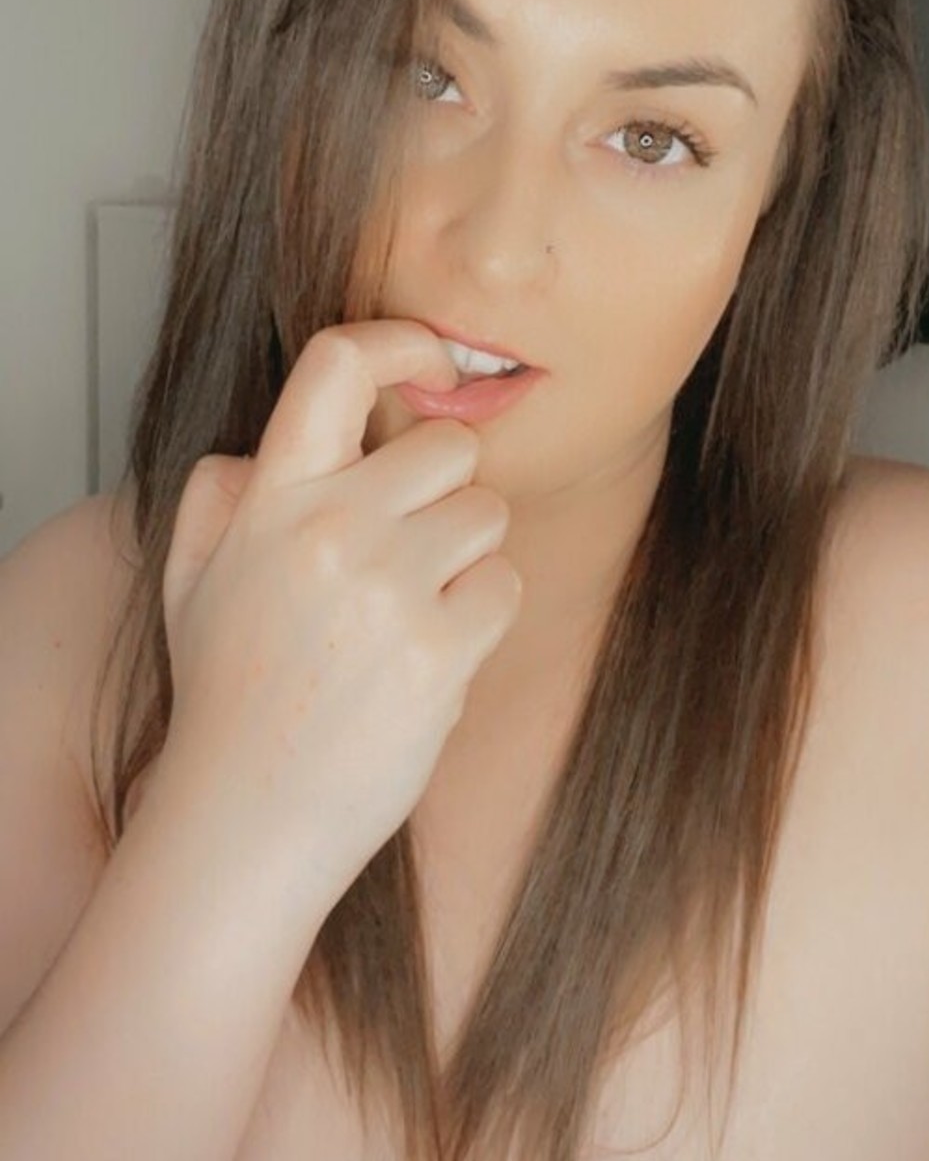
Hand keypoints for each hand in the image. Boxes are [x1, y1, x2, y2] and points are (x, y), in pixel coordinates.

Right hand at [156, 321, 521, 904]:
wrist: (248, 820)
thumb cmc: (229, 696)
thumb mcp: (193, 580)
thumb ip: (224, 496)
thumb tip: (269, 445)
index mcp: (269, 499)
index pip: (337, 362)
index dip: (401, 340)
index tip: (432, 359)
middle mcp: (329, 529)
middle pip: (449, 447)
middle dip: (444, 492)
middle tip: (407, 555)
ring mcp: (387, 589)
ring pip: (488, 515)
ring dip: (466, 559)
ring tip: (408, 616)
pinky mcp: (440, 649)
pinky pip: (504, 587)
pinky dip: (481, 620)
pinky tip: (428, 658)